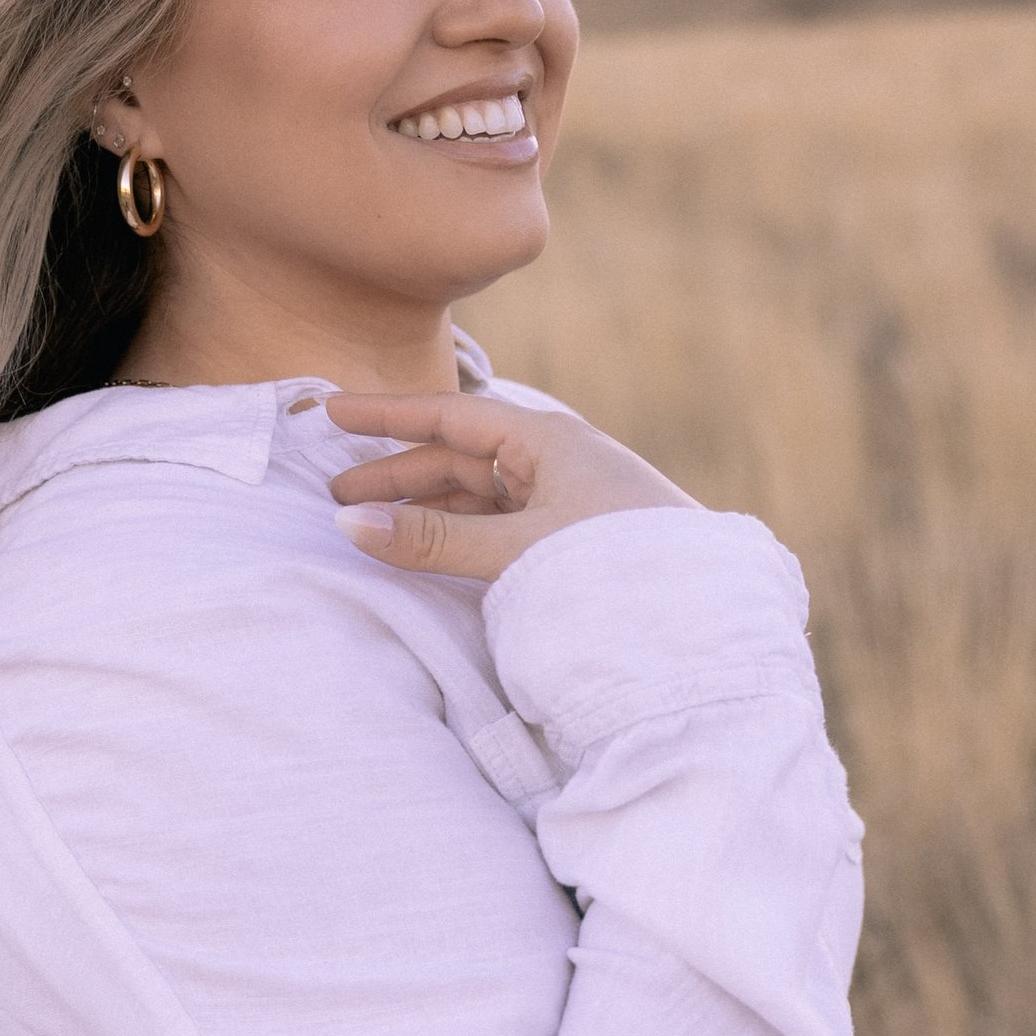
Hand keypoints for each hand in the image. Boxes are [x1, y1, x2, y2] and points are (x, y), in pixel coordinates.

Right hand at [327, 388, 692, 580]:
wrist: (705, 621)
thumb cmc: (617, 569)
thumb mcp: (516, 552)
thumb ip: (434, 541)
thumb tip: (348, 525)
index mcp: (547, 440)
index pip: (447, 416)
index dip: (385, 416)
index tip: (330, 414)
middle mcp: (555, 461)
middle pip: (457, 455)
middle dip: (395, 473)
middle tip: (334, 499)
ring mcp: (565, 500)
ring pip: (477, 493)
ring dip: (424, 508)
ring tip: (371, 529)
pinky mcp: (573, 539)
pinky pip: (499, 524)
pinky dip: (458, 532)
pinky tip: (428, 549)